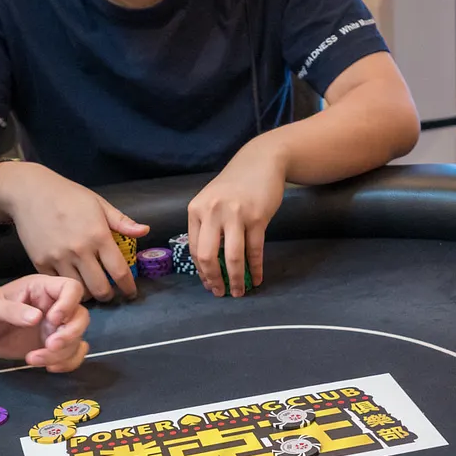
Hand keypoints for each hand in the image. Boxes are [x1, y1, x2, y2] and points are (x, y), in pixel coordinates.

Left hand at [0, 275, 90, 371]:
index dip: (68, 304)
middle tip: (49, 345)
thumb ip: (11, 311)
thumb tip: (36, 318)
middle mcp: (54, 307)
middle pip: (81, 316)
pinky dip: (68, 363)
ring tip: (32, 359)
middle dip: (69, 334)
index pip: (71, 288)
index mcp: (42, 289)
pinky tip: (49, 367)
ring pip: (76, 339)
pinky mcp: (53, 346)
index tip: (51, 320)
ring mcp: (55, 328)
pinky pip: (73, 354)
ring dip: (62, 354)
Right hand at [5, 162, 145, 301]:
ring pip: (79, 291)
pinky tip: (72, 280)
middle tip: (109, 292)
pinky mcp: (41, 263)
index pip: (119, 271)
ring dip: (88, 293)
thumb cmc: (68, 195)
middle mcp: (80, 250)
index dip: (128, 287)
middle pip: (100, 289)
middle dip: (108, 295)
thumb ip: (122, 221)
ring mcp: (59, 258)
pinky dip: (67, 287)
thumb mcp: (99, 204)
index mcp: (98, 236)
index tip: (131, 292)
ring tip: (90, 287)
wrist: (30, 192)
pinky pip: (58, 284)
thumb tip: (145, 230)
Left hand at [188, 139, 286, 297]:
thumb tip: (209, 264)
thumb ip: (207, 227)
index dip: (202, 272)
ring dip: (236, 279)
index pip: (195, 249)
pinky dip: (256, 268)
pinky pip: (255, 250)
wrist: (260, 162)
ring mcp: (235, 214)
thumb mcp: (212, 202)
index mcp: (196, 210)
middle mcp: (212, 212)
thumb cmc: (235, 186)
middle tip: (221, 293)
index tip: (209, 284)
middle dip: (214, 280)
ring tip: (239, 292)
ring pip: (232, 257)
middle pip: (209, 256)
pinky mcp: (257, 217)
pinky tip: (256, 278)